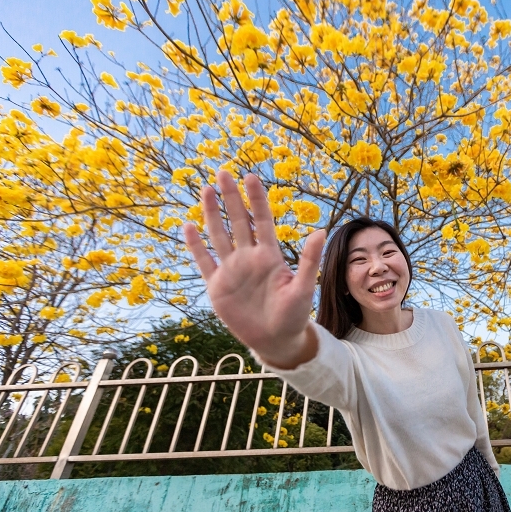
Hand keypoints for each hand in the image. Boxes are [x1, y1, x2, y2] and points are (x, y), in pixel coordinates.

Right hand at [183, 171, 324, 367]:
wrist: (277, 340)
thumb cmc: (295, 314)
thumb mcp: (304, 287)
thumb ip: (310, 260)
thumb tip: (321, 230)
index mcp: (270, 256)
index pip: (261, 220)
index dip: (256, 199)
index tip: (251, 176)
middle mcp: (249, 258)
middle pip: (237, 221)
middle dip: (230, 197)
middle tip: (222, 172)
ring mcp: (231, 271)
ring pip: (219, 236)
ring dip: (211, 214)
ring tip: (206, 190)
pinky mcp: (217, 287)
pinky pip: (204, 262)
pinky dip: (196, 246)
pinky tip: (188, 226)